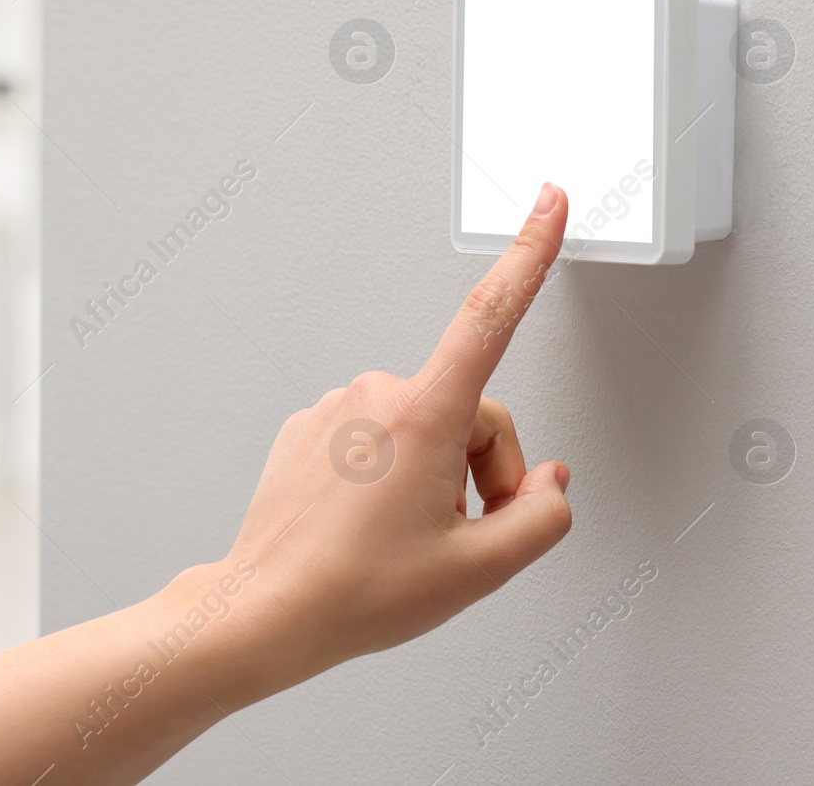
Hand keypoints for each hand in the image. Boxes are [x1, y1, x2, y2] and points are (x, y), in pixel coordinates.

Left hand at [210, 183, 572, 700]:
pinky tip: (369, 523)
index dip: (529, 255)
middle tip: (460, 535)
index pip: (491, 316)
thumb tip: (548, 485)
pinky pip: (378, 437)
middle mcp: (375, 395)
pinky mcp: (309, 426)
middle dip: (484, 470)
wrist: (265, 610)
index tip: (548, 202)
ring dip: (436, 475)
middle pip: (473, 413)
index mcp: (422, 414)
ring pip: (425, 427)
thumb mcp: (480, 570)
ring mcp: (336, 407)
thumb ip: (542, 518)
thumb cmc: (356, 592)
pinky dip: (390, 473)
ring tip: (404, 537)